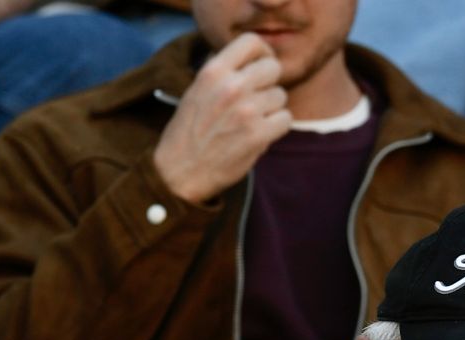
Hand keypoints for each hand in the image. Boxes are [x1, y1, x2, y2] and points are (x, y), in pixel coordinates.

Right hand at [152, 34, 291, 203]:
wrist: (179, 172)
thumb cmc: (189, 132)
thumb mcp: (197, 90)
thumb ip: (223, 73)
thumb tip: (250, 60)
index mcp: (213, 71)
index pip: (252, 41)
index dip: (262, 53)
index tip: (260, 67)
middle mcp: (231, 86)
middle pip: (273, 68)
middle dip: (269, 83)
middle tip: (258, 100)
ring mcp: (246, 110)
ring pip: (280, 95)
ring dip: (271, 109)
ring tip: (252, 121)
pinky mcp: (258, 135)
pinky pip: (285, 119)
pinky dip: (277, 127)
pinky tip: (260, 134)